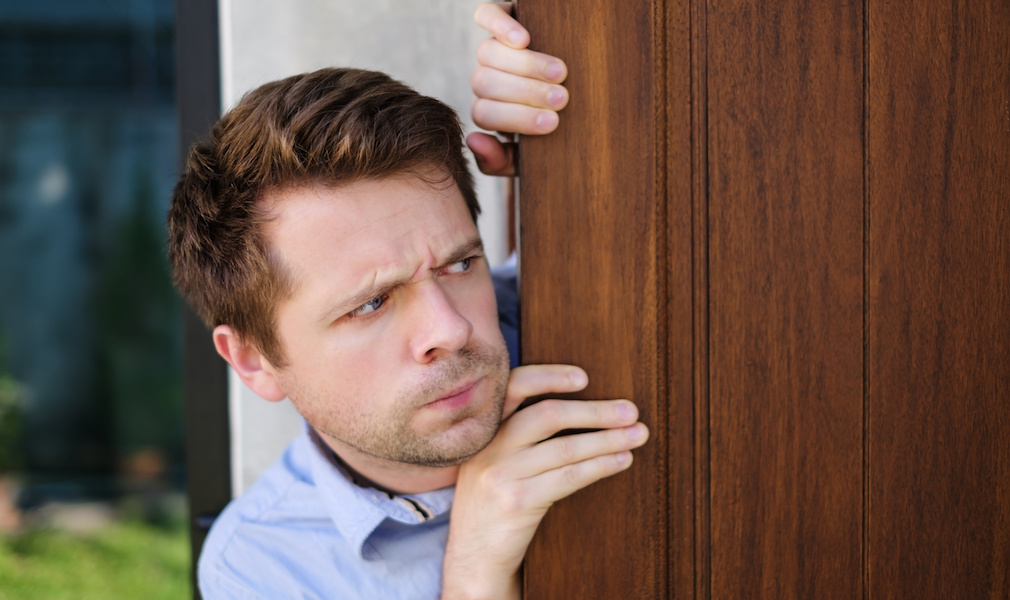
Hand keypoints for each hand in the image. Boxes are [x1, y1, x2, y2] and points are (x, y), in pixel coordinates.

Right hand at [441, 365, 648, 598]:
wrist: (473, 556)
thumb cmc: (493, 503)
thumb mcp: (491, 460)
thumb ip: (516, 434)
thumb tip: (577, 409)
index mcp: (483, 430)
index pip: (514, 387)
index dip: (550, 376)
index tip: (584, 377)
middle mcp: (488, 448)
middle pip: (547, 415)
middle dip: (595, 411)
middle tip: (630, 410)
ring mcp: (501, 475)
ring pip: (565, 447)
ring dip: (608, 438)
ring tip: (637, 434)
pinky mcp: (518, 502)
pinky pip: (569, 477)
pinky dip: (600, 465)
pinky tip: (621, 461)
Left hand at [468, 2, 568, 175]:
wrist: (570, 84)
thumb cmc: (553, 125)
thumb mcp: (528, 153)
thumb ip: (501, 160)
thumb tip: (474, 140)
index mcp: (488, 110)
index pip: (485, 115)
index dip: (518, 118)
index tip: (553, 123)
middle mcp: (485, 79)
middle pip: (485, 83)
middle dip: (526, 93)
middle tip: (561, 98)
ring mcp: (491, 49)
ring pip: (488, 53)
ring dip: (525, 65)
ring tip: (560, 73)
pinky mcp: (499, 18)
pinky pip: (487, 15)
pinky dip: (502, 26)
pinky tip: (523, 38)